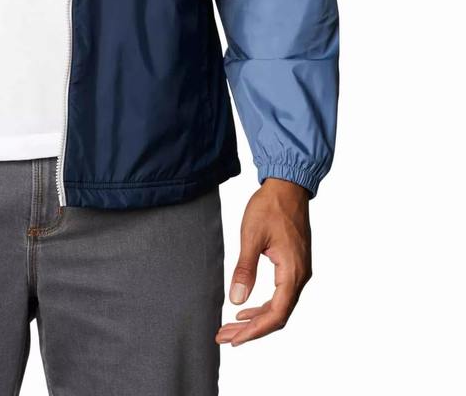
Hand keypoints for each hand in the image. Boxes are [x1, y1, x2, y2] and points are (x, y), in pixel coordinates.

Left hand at [216, 177, 311, 346]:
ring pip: (279, 307)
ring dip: (256, 319)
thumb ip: (245, 269)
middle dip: (251, 329)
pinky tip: (245, 308)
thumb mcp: (252, 237)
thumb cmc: (270, 207)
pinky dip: (263, 306)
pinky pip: (281, 295)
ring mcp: (299, 272)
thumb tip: (236, 299)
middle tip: (225, 336)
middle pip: (278, 316)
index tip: (233, 339)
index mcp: (293, 272)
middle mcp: (300, 276)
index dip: (254, 330)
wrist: (288, 187)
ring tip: (231, 326)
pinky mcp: (294, 266)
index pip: (276, 314)